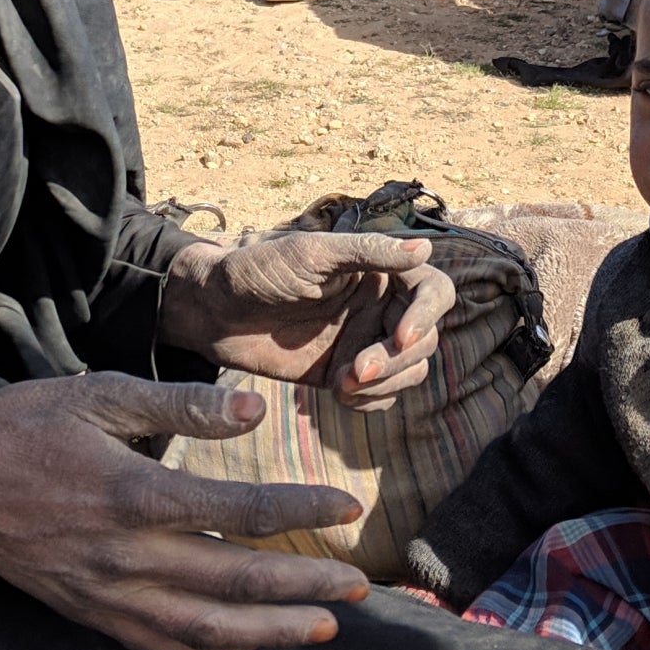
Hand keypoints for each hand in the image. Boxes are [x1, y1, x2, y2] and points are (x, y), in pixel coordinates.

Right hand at [0, 374, 368, 649]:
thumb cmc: (26, 426)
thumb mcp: (99, 394)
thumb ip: (180, 404)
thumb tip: (253, 410)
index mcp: (133, 493)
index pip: (238, 514)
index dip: (298, 514)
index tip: (344, 512)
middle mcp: (125, 554)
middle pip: (233, 583)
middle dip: (304, 588)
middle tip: (360, 588)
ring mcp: (106, 593)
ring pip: (203, 630)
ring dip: (271, 633)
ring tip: (325, 626)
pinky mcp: (89, 613)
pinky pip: (161, 645)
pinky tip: (249, 641)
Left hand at [159, 233, 454, 408]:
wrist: (215, 313)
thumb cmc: (259, 271)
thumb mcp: (311, 255)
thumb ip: (367, 252)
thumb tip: (424, 248)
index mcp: (379, 270)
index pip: (435, 291)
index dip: (427, 315)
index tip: (400, 335)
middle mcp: (380, 306)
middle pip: (426, 339)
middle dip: (395, 359)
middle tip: (355, 369)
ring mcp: (364, 341)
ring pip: (409, 371)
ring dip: (385, 384)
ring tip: (342, 383)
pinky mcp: (347, 374)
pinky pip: (383, 397)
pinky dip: (371, 401)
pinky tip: (338, 393)